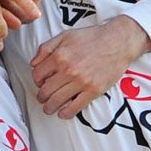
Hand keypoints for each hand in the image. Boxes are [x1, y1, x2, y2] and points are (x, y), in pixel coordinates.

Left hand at [31, 15, 148, 116]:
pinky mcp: (93, 90)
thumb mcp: (65, 35)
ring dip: (49, 107)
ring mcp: (81, 82)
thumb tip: (33, 63)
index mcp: (59, 56)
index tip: (41, 83)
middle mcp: (68, 70)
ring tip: (49, 108)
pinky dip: (66, 113)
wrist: (118, 42)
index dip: (37, 81)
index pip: (38, 75)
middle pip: (45, 90)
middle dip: (41, 96)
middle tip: (43, 98)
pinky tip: (62, 114)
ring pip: (57, 101)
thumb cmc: (92, 37)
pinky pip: (75, 107)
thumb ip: (46, 48)